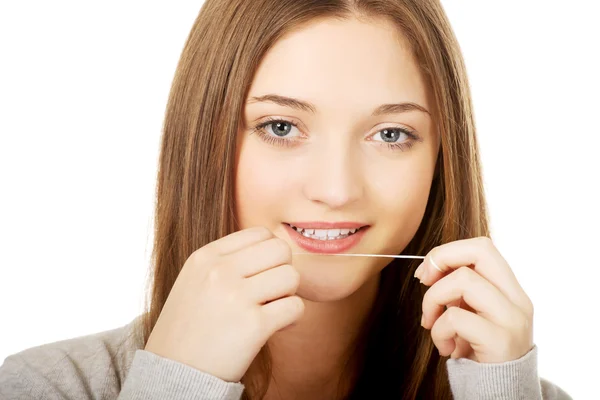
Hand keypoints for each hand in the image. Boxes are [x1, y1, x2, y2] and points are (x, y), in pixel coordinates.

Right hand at [144, 227, 304, 381]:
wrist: (174, 372)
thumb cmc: (190, 326)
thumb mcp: (195, 279)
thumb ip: (227, 260)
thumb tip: (273, 247)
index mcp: (206, 256)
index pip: (261, 233)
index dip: (269, 254)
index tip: (260, 275)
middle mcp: (219, 271)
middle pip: (280, 249)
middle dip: (282, 270)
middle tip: (271, 292)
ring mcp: (236, 297)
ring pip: (292, 276)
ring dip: (288, 294)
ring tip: (271, 309)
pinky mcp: (254, 326)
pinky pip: (296, 307)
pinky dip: (292, 318)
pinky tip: (276, 327)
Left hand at [414, 236, 533, 362]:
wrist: (500, 393)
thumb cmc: (479, 350)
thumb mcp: (473, 313)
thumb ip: (460, 289)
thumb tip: (429, 268)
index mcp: (510, 289)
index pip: (482, 246)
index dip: (448, 252)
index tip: (427, 272)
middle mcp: (517, 299)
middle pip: (480, 250)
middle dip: (441, 259)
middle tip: (424, 281)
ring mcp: (511, 319)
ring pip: (463, 280)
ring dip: (433, 300)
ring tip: (431, 323)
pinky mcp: (499, 341)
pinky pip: (455, 318)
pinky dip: (438, 330)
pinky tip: (445, 347)